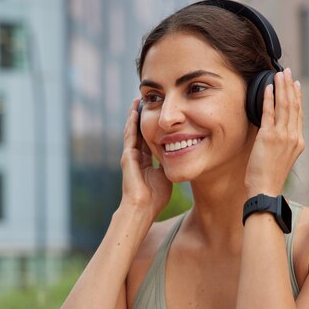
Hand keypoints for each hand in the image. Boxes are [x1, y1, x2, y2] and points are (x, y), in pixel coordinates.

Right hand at [119, 98, 171, 219]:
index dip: (151, 126)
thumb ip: (169, 165)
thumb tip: (180, 155)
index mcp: (145, 161)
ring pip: (131, 131)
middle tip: (144, 100)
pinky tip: (134, 112)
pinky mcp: (128, 157)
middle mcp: (136, 157)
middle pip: (138, 131)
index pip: (148, 139)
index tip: (156, 114)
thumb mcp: (166, 176)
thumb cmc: (155, 197)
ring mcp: (130, 156)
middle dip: (141, 116)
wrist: (143, 207)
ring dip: (134, 115)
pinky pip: (130, 136)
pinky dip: (132, 123)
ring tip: (137, 101)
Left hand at [244, 68, 303, 196]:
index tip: (294, 84)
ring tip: (279, 74)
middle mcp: (293, 137)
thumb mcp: (282, 157)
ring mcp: (282, 136)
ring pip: (283, 106)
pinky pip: (269, 113)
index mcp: (298, 142)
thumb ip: (283, 142)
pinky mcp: (268, 137)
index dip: (297, 97)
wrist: (265, 190)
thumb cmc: (269, 177)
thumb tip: (276, 131)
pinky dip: (268, 98)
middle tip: (286, 72)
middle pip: (293, 105)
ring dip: (281, 88)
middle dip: (289, 86)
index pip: (298, 114)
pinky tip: (267, 88)